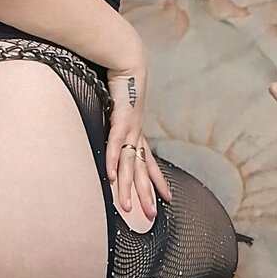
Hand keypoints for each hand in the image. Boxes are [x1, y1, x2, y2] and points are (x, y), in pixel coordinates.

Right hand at [106, 65, 171, 215]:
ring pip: (131, 163)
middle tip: (150, 217)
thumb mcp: (121, 104)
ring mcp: (130, 127)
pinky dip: (114, 161)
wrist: (128, 60)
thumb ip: (117, 119)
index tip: (165, 199)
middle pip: (143, 169)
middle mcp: (137, 132)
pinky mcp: (120, 118)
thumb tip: (114, 126)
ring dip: (129, 187)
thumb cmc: (123, 80)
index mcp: (138, 130)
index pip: (149, 161)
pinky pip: (116, 144)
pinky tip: (111, 178)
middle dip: (146, 194)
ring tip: (129, 208)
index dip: (157, 181)